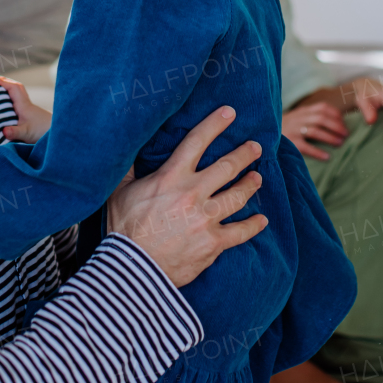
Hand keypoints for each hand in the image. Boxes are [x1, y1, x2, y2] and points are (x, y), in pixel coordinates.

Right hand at [0, 75, 51, 142]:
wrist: (59, 134)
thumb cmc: (43, 132)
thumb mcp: (27, 133)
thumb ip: (15, 132)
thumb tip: (4, 131)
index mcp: (23, 105)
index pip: (13, 87)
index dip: (2, 81)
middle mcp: (26, 104)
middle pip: (15, 87)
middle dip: (3, 82)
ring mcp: (29, 109)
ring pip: (17, 94)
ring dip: (7, 89)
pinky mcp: (30, 115)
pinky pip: (18, 102)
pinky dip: (10, 99)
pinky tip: (5, 105)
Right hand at [107, 106, 268, 287]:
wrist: (131, 269)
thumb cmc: (123, 229)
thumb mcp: (120, 191)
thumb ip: (130, 168)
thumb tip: (130, 145)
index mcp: (171, 178)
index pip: (197, 142)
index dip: (215, 124)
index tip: (230, 113)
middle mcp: (193, 194)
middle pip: (227, 167)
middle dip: (245, 154)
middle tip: (255, 147)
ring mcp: (206, 219)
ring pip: (238, 196)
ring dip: (251, 185)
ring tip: (257, 178)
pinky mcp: (213, 244)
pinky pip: (241, 232)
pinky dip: (254, 226)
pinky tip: (262, 221)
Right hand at [281, 102, 347, 160]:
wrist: (261, 134)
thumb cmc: (284, 128)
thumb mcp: (295, 118)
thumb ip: (310, 117)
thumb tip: (335, 122)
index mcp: (301, 111)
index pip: (322, 108)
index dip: (335, 114)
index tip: (344, 122)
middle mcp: (297, 118)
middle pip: (321, 119)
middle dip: (336, 126)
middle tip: (346, 134)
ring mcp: (292, 130)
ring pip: (315, 131)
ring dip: (330, 137)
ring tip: (340, 143)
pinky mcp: (289, 143)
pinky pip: (306, 147)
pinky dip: (318, 152)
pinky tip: (327, 157)